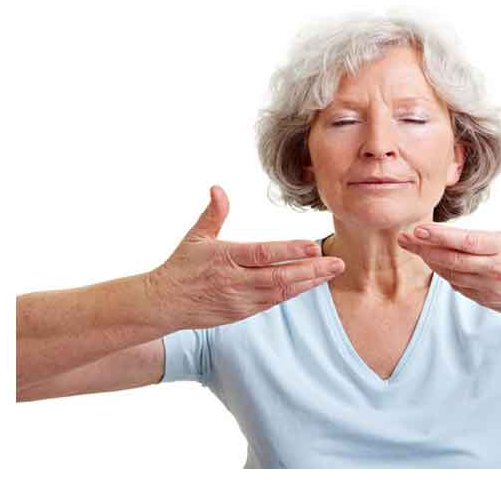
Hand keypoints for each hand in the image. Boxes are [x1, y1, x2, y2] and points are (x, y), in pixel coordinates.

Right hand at [146, 185, 344, 328]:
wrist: (163, 304)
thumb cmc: (181, 266)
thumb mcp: (195, 237)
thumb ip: (213, 213)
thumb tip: (218, 188)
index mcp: (225, 258)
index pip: (263, 254)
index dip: (290, 251)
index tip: (314, 246)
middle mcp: (235, 280)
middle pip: (280, 276)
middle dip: (312, 270)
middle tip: (337, 263)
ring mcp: (240, 300)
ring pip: (281, 292)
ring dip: (308, 283)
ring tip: (330, 272)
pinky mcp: (242, 312)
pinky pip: (273, 302)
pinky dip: (293, 293)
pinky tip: (310, 284)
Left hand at [396, 180, 500, 323]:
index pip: (465, 242)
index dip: (439, 236)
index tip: (418, 229)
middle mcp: (495, 271)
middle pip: (451, 259)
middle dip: (424, 248)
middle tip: (403, 238)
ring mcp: (491, 289)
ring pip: (452, 275)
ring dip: (431, 262)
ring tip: (414, 248)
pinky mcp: (490, 301)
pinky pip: (461, 288)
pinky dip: (447, 276)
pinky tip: (437, 265)